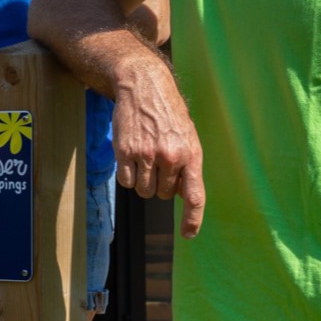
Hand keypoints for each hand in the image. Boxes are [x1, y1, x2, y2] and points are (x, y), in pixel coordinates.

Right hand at [112, 59, 204, 238]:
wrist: (144, 86)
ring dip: (143, 181)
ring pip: (144, 191)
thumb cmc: (169, 114)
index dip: (192, 219)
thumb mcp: (188, 136)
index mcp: (191, 154)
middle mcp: (170, 156)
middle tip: (159, 162)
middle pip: (164, 194)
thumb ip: (187, 167)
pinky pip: (126, 182)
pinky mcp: (126, 151)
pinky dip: (128, 175)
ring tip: (145, 157)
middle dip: (161, 184)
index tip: (189, 234)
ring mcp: (147, 155)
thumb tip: (185, 197)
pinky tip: (132, 155)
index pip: (195, 196)